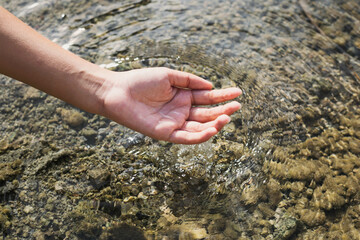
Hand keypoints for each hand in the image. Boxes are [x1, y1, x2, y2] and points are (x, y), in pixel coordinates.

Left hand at [101, 67, 241, 143]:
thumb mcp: (169, 76)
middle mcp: (181, 111)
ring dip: (215, 124)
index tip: (238, 92)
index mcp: (183, 97)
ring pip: (200, 127)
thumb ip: (190, 80)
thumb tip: (210, 86)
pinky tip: (213, 129)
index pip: (207, 98)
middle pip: (207, 113)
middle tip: (237, 106)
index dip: (223, 96)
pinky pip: (186, 137)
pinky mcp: (166, 133)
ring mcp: (175, 123)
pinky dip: (200, 135)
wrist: (118, 92)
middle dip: (223, 110)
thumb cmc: (141, 81)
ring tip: (227, 117)